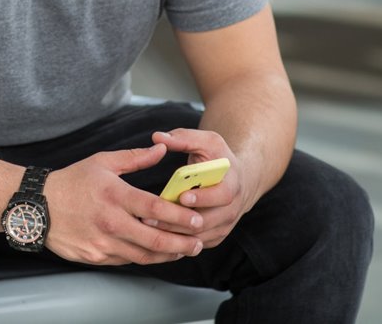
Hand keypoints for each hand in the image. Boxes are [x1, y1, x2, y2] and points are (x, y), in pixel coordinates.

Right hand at [43, 143, 207, 265]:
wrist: (37, 206)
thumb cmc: (71, 181)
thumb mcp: (102, 162)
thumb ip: (135, 158)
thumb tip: (162, 149)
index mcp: (114, 195)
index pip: (155, 209)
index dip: (180, 217)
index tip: (197, 220)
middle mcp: (110, 221)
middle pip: (155, 240)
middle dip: (182, 243)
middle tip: (198, 242)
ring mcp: (102, 242)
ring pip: (144, 256)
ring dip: (168, 255)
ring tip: (183, 250)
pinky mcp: (95, 256)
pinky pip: (127, 260)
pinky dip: (145, 258)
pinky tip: (156, 253)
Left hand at [149, 128, 250, 248]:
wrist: (235, 180)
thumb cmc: (217, 158)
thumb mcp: (206, 141)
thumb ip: (183, 138)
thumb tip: (157, 137)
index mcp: (232, 185)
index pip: (221, 196)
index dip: (203, 197)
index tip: (182, 196)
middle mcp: (231, 210)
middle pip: (206, 221)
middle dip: (177, 221)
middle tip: (150, 218)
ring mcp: (223, 226)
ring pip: (198, 237)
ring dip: (172, 234)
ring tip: (147, 226)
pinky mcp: (214, 237)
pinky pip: (194, 245)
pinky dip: (175, 243)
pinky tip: (154, 237)